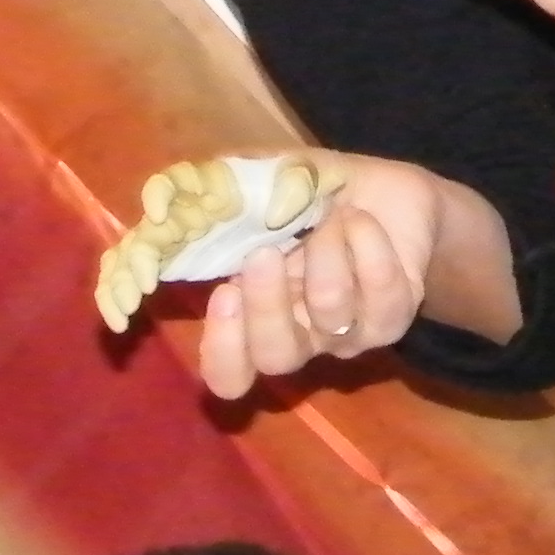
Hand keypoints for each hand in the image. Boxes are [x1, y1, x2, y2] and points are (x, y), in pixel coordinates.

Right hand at [189, 153, 444, 399]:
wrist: (391, 191)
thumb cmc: (311, 193)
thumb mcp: (257, 179)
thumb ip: (209, 188)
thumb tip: (160, 202)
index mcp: (254, 315)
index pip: (230, 374)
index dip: (223, 351)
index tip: (223, 296)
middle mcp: (302, 336)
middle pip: (276, 358)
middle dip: (266, 305)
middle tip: (266, 252)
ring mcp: (350, 333)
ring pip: (330, 314)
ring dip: (327, 251)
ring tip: (333, 215)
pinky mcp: (394, 316)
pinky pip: (380, 292)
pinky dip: (369, 244)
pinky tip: (363, 221)